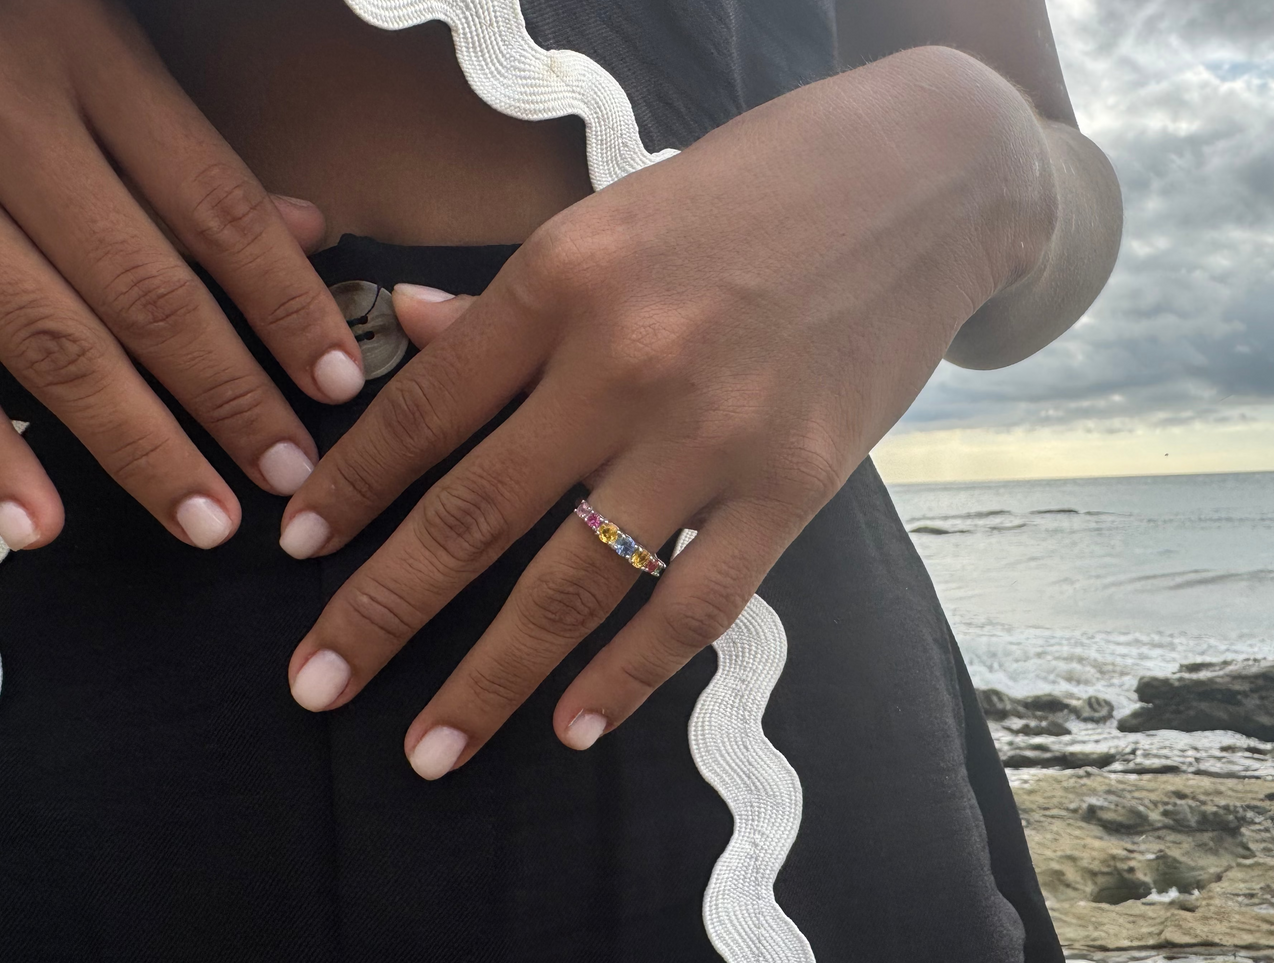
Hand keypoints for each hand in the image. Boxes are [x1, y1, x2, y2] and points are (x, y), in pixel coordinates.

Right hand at [0, 0, 364, 553]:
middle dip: (228, 394)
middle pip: (144, 287)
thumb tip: (311, 229)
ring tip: (204, 520)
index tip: (338, 383)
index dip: (285, 301)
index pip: (216, 205)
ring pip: (49, 338)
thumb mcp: (99, 40)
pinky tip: (41, 525)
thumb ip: (190, 143)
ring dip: (135, 442)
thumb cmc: (8, 28)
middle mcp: (12, 126)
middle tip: (289, 474)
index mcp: (87, 62)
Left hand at [280, 47, 1059, 777]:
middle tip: (315, 688)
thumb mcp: (615, 215)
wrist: (926, 182)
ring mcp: (715, 432)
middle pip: (475, 512)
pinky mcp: (797, 483)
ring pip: (576, 582)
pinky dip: (631, 675)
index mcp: (564, 279)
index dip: (351, 489)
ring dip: (492, 677)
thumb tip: (410, 329)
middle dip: (382, 612)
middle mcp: (626, 361)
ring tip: (430, 750)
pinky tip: (574, 727)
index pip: (425, 409)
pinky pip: (698, 604)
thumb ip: (512, 296)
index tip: (298, 550)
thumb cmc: (756, 189)